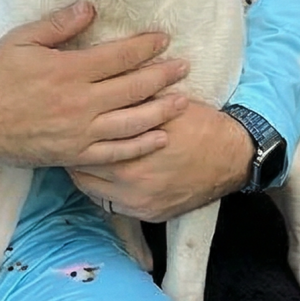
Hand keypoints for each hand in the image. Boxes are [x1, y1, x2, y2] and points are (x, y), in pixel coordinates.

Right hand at [0, 1, 189, 183]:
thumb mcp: (22, 40)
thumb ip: (58, 25)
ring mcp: (81, 133)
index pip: (119, 56)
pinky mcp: (76, 155)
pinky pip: (117, 153)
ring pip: (133, 122)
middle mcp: (81, 102)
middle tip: (184, 66)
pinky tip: (159, 137)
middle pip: (134, 87)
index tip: (163, 39)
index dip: (145, 46)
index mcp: (69, 70)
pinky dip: (141, 145)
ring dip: (161, 110)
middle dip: (163, 75)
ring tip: (182, 100)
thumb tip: (91, 8)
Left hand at [69, 101, 254, 221]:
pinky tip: (102, 176)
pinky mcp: (151, 216)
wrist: (232, 155)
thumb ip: (126, 101)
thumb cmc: (195, 122)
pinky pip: (113, 206)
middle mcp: (132, 184)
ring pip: (93, 191)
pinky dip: (105, 190)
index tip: (67, 123)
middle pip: (82, 172)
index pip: (82, 147)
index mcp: (131, 152)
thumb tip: (94, 84)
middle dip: (73, 155)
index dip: (72, 133)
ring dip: (86, 174)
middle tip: (68, 140)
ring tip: (81, 157)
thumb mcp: (159, 102)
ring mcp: (141, 204)